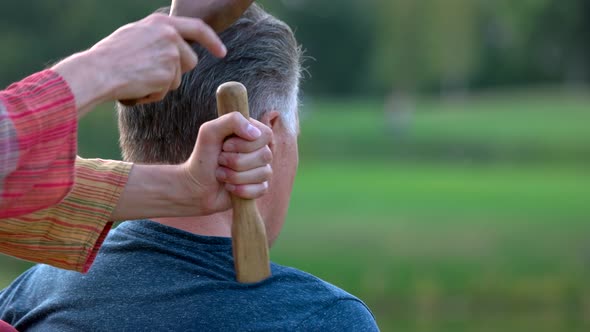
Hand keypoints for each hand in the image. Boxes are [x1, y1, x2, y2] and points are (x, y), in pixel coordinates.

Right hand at [53, 13, 225, 113]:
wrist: (98, 71)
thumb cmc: (109, 56)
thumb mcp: (136, 34)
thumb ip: (158, 36)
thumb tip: (175, 44)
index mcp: (162, 22)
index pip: (198, 27)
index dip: (212, 41)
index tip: (222, 52)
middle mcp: (170, 35)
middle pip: (191, 61)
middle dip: (177, 72)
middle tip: (149, 73)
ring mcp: (171, 54)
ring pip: (178, 79)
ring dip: (162, 84)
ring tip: (138, 78)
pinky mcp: (168, 74)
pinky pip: (166, 91)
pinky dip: (153, 94)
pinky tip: (137, 87)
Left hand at [180, 112, 272, 214]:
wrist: (195, 186)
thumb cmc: (203, 157)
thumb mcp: (209, 132)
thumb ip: (232, 121)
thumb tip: (255, 134)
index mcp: (251, 134)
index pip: (265, 135)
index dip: (246, 143)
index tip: (225, 146)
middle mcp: (259, 151)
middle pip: (265, 155)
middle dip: (236, 161)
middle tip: (220, 161)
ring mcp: (261, 170)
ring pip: (264, 173)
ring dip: (235, 176)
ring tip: (221, 175)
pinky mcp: (259, 188)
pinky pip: (261, 189)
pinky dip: (241, 190)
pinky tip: (229, 187)